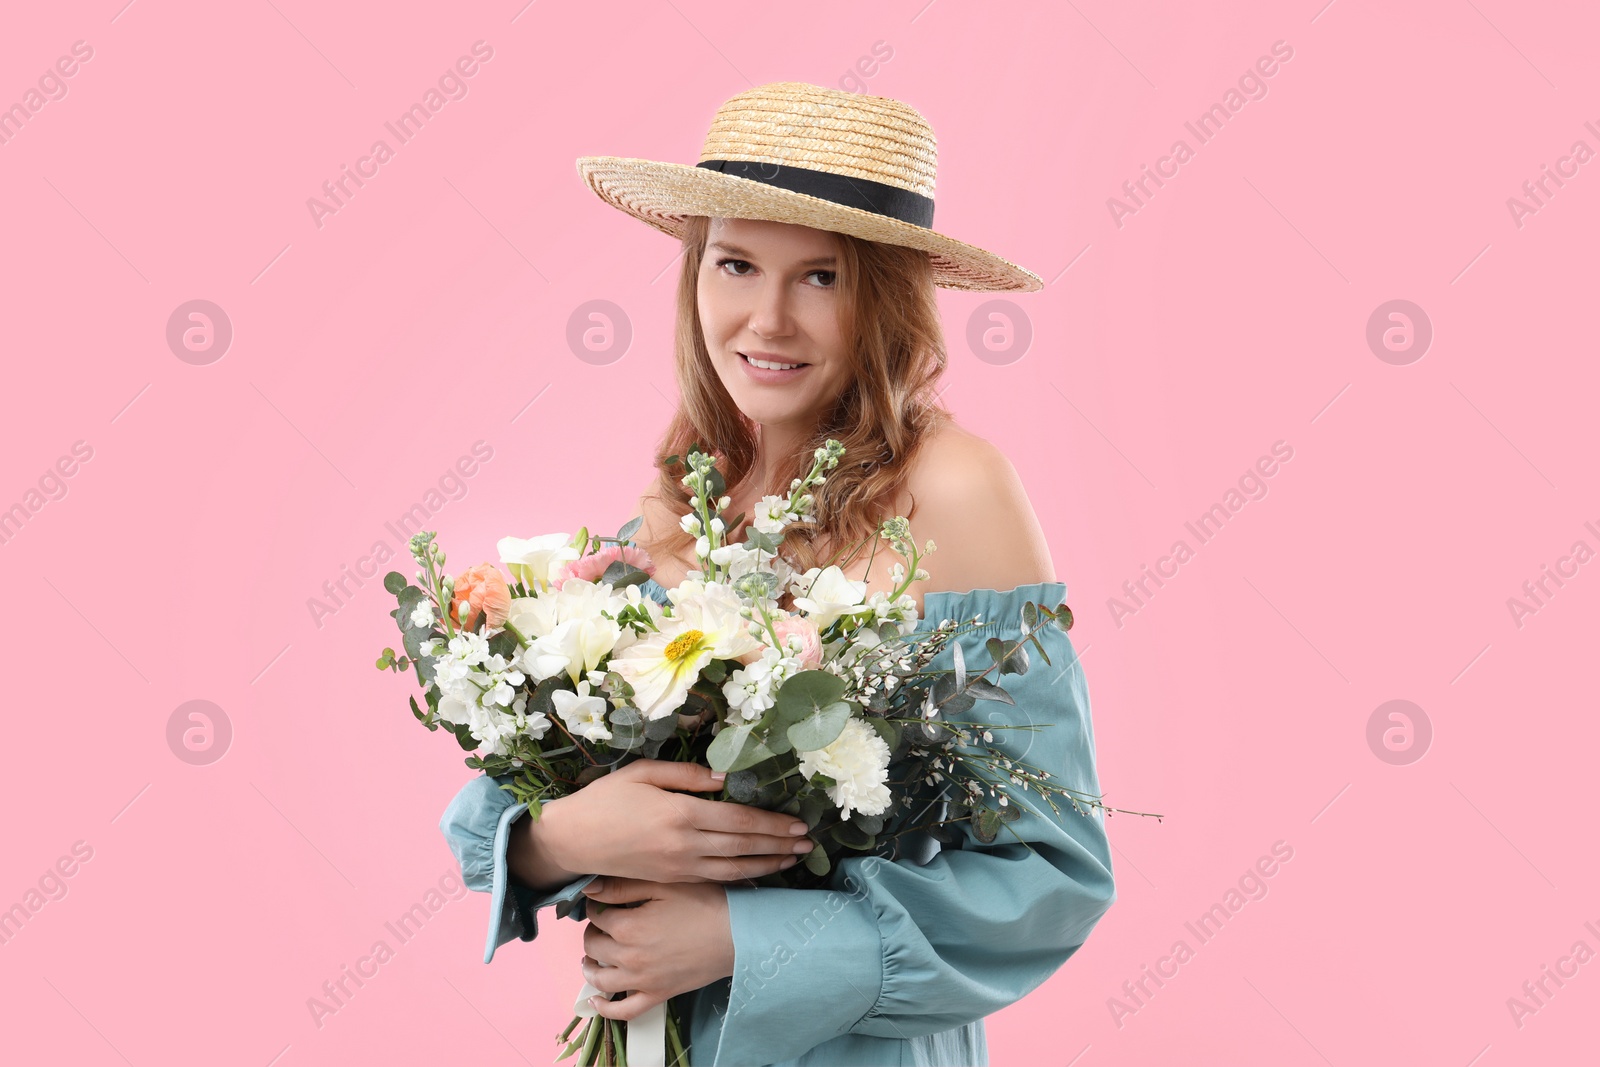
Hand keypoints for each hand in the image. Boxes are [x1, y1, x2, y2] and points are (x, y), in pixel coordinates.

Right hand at [511, 759, 813, 889]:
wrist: (573, 840)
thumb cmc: (606, 799)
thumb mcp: (643, 773)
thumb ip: (687, 776)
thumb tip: (725, 779)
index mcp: (680, 815)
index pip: (739, 821)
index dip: (772, 824)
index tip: (797, 824)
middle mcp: (684, 846)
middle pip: (743, 847)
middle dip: (778, 845)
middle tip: (807, 842)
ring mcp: (679, 868)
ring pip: (734, 869)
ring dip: (767, 865)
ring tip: (793, 859)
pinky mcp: (672, 880)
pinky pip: (715, 880)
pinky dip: (742, 877)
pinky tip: (757, 872)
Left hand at [579, 877, 734, 1021]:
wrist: (737, 934)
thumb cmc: (704, 904)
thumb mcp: (664, 884)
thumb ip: (623, 886)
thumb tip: (591, 888)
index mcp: (628, 927)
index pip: (596, 916)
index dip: (597, 906)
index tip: (603, 901)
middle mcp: (629, 957)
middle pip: (594, 946)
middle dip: (593, 932)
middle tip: (601, 923)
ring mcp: (643, 980)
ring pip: (601, 979)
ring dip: (589, 967)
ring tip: (590, 956)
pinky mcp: (658, 995)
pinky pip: (624, 1010)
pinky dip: (606, 1009)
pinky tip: (596, 1001)